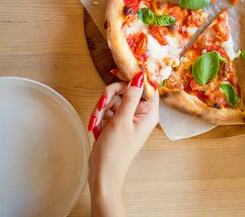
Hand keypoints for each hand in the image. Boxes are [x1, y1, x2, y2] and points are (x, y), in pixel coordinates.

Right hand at [87, 72, 158, 210]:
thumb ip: (130, 96)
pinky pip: (107, 108)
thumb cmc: (115, 152)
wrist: (102, 173)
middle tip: (101, 104)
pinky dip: (99, 116)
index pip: (147, 85)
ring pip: (114, 98)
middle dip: (110, 95)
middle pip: (126, 88)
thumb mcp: (122, 121)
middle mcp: (140, 112)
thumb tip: (140, 75)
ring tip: (97, 123)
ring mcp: (127, 116)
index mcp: (149, 112)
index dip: (135, 75)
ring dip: (102, 107)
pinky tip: (95, 128)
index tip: (119, 69)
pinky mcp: (116, 121)